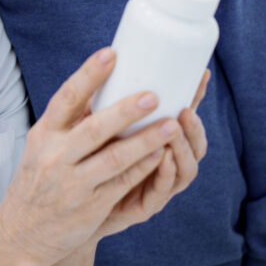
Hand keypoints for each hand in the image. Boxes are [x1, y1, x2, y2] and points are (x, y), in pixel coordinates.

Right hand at [0, 47, 181, 265]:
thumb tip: (98, 82)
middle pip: (94, 129)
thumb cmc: (37, 181)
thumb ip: (68, 120)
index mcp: (44, 134)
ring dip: (145, 141)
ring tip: (171, 124)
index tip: (111, 54)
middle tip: (153, 94)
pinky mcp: (89, 207)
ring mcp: (72, 184)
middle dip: (125, 111)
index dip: (89, 75)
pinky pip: (121, 184)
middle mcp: (55, 157)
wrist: (21, 234)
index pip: (66, 98)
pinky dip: (142, 168)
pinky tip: (161, 154)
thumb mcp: (41, 145)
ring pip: (114, 159)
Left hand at [95, 69, 209, 238]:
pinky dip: (166, 173)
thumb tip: (109, 54)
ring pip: (185, 168)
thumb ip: (108, 101)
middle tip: (183, 108)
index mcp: (155, 140)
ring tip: (174, 129)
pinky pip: (162, 191)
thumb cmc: (82, 162)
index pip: (184, 117)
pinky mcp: (143, 206)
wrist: (63, 211)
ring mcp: (156, 186)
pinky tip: (163, 157)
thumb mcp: (96, 126)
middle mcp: (162, 163)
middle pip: (193, 144)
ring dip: (182, 147)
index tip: (202, 74)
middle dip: (194, 125)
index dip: (196, 97)